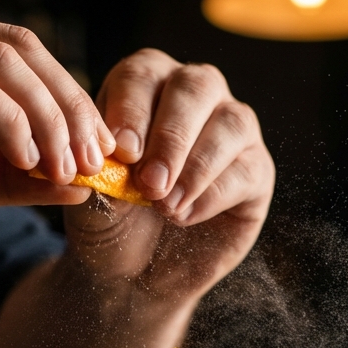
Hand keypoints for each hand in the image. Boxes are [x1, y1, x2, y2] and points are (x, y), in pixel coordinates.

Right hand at [0, 1, 111, 265]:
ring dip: (47, 118)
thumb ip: (9, 175)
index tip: (97, 152)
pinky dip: (10, 123)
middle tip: (94, 161)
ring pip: (0, 61)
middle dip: (68, 106)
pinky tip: (27, 160)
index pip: (17, 49)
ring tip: (64, 167)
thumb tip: (81, 180)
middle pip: (19, 47)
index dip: (67, 96)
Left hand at [62, 49, 272, 302]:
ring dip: (197, 165)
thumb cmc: (111, 223)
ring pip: (232, 122)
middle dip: (172, 136)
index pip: (143, 73)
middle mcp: (195, 97)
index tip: (123, 152)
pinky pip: (246, 168)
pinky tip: (185, 216)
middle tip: (150, 182)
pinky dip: (213, 194)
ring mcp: (232, 130)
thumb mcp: (91, 203)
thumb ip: (101, 178)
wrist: (135, 274)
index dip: (133, 108)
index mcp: (144, 88)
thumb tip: (116, 159)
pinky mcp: (256, 171)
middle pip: (196, 86)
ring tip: (166, 205)